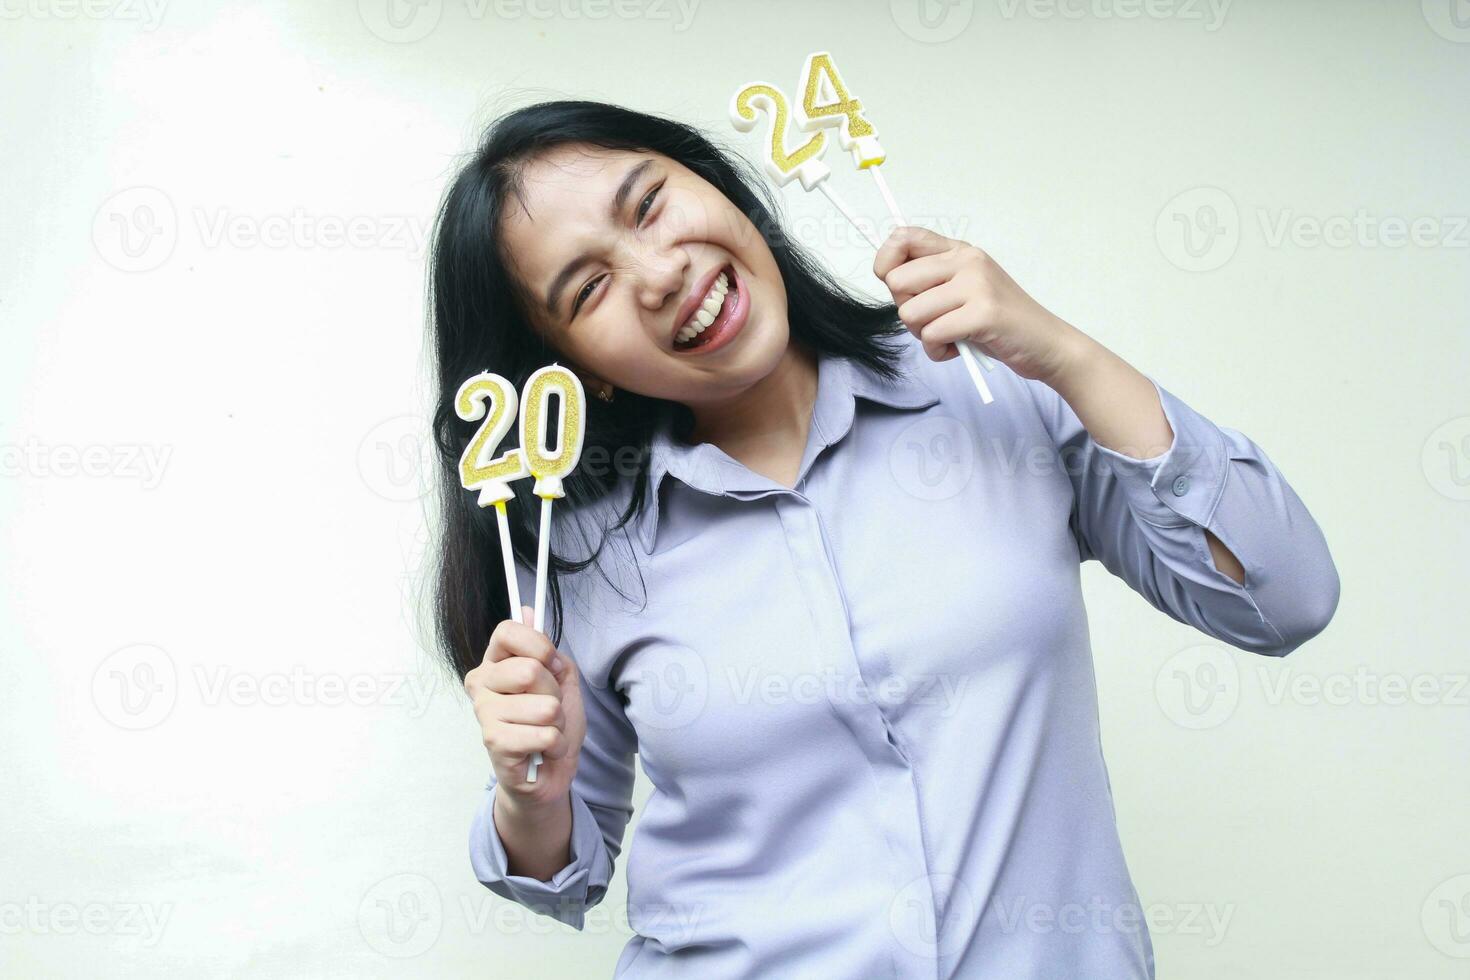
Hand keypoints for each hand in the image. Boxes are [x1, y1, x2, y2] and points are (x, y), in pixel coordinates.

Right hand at [463, 605, 586, 807]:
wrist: (549, 772)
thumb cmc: (551, 724)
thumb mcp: (561, 680)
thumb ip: (549, 651)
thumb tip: (527, 611)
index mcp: (495, 663)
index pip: (507, 631)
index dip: (538, 645)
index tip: (552, 664)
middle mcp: (482, 683)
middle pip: (531, 670)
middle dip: (554, 694)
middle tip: (548, 709)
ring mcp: (484, 713)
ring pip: (545, 707)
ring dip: (558, 723)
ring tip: (545, 730)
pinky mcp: (494, 742)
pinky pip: (545, 734)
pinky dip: (556, 745)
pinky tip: (543, 750)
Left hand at [874, 226, 1088, 385]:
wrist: (1045, 344)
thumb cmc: (997, 322)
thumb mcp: (963, 289)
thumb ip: (930, 280)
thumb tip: (887, 276)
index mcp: (959, 251)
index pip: (903, 237)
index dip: (886, 263)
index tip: (899, 288)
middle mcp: (967, 260)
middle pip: (897, 282)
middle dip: (908, 311)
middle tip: (935, 321)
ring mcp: (977, 284)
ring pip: (910, 313)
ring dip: (924, 335)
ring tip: (951, 336)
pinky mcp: (983, 313)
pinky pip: (932, 335)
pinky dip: (939, 351)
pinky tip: (959, 348)